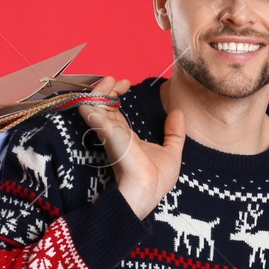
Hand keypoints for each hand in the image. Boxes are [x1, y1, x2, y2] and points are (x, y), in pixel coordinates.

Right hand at [75, 75, 185, 219]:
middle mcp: (113, 133)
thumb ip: (174, 132)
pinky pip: (90, 109)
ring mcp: (107, 131)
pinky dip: (94, 95)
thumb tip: (178, 113)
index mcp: (125, 137)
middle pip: (101, 104)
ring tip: (112, 80)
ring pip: (93, 103)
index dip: (116, 94)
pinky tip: (107, 87)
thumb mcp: (172, 151)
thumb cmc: (156, 178)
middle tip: (121, 81)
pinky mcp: (105, 131)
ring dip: (100, 88)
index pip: (113, 111)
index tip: (127, 84)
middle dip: (107, 87)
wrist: (148, 189)